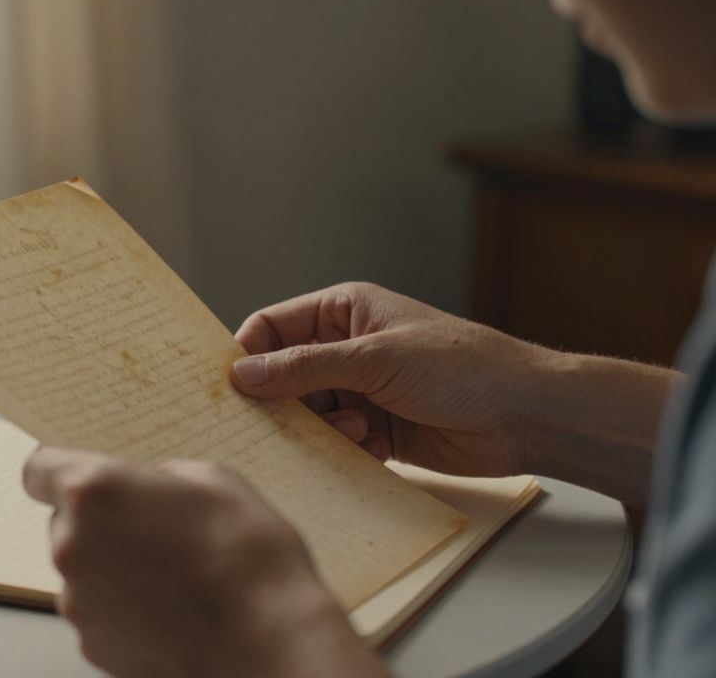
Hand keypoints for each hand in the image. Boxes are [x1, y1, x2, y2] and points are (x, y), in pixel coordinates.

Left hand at [22, 447, 386, 677]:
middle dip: (100, 522)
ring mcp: (78, 600)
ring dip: (112, 565)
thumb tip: (148, 488)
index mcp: (93, 491)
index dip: (61, 470)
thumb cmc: (247, 555)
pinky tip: (168, 605)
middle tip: (153, 527)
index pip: (39, 469)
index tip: (80, 475)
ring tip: (170, 572)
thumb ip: (159, 477)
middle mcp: (71, 545)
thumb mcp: (211, 478)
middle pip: (64, 522)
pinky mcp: (92, 644)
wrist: (268, 638)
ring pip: (82, 569)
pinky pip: (97, 610)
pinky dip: (122, 606)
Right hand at [230, 282, 548, 477]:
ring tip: (356, 428)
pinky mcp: (375, 429)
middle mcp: (346, 348)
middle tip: (289, 424)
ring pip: (307, 414)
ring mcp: (360, 390)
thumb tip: (241, 373)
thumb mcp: (374, 359)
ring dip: (322, 428)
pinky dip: (345, 447)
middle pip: (282, 377)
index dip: (247, 355)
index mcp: (343, 311)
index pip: (272, 328)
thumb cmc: (462, 367)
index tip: (231, 389)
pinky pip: (334, 442)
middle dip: (284, 402)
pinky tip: (376, 445)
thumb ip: (303, 367)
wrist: (526, 415)